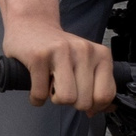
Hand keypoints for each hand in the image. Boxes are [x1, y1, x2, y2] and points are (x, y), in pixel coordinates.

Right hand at [0, 0, 115, 113]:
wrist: (31, 24)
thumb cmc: (59, 48)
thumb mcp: (86, 61)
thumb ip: (99, 83)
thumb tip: (100, 110)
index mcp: (101, 54)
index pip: (105, 95)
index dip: (93, 106)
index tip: (82, 99)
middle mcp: (83, 50)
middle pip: (84, 101)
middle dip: (71, 102)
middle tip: (63, 87)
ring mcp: (60, 52)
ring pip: (66, 98)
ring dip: (55, 99)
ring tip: (51, 85)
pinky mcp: (38, 56)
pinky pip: (40, 94)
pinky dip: (36, 97)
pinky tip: (36, 85)